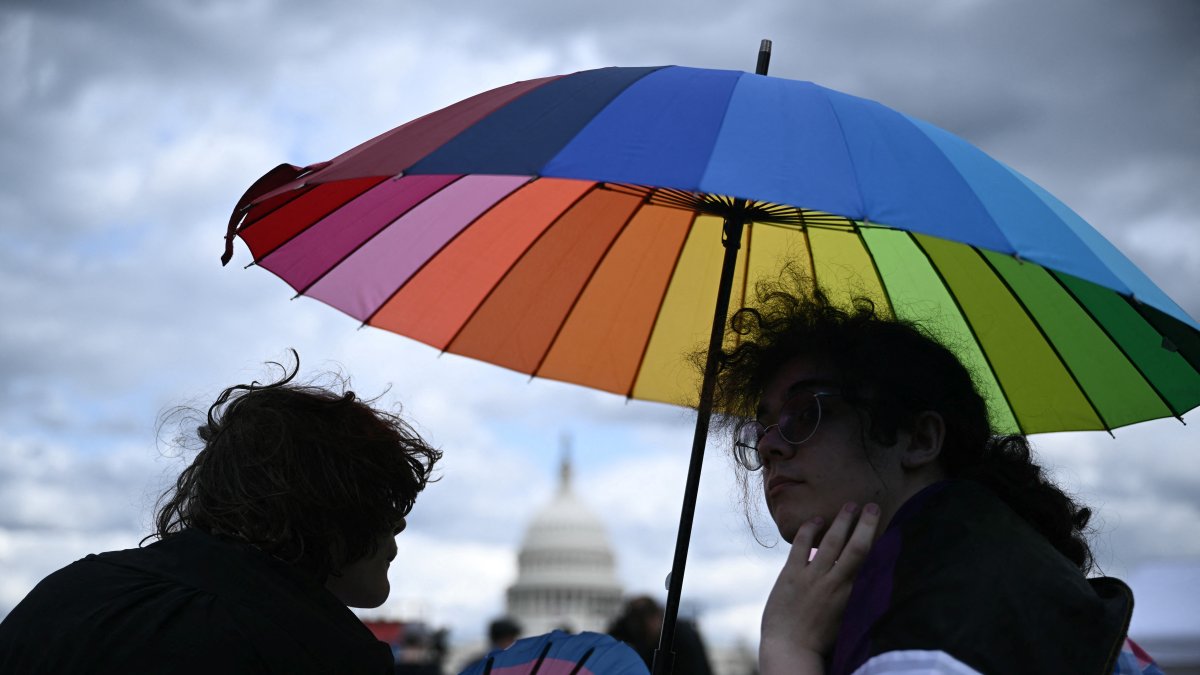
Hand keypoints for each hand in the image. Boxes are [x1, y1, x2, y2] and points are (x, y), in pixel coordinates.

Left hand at [759, 502, 879, 674]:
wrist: (790, 649)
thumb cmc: (820, 640)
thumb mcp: (847, 620)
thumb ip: (856, 599)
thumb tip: (867, 581)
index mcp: (853, 597)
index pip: (871, 564)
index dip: (881, 545)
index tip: (889, 528)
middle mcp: (836, 584)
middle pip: (858, 548)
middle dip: (867, 524)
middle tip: (873, 505)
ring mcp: (813, 578)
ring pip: (831, 542)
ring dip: (842, 521)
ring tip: (850, 505)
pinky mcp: (791, 575)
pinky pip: (801, 546)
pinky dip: (809, 530)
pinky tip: (816, 520)